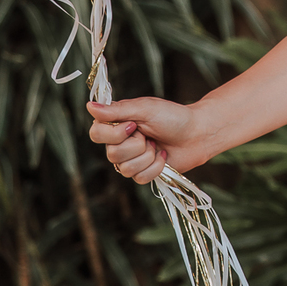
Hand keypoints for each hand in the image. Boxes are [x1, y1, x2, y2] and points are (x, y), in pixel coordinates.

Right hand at [87, 96, 210, 184]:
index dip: (113, 134)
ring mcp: (130, 159)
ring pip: (126, 169)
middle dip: (137, 145)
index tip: (133, 125)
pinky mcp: (143, 173)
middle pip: (112, 154)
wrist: (197, 133)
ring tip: (157, 145)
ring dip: (148, 156)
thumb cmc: (172, 116)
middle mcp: (119, 142)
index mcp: (116, 123)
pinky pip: (139, 178)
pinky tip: (163, 156)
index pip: (96, 134)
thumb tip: (89, 106)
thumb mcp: (145, 108)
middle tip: (149, 134)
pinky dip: (156, 166)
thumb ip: (117, 110)